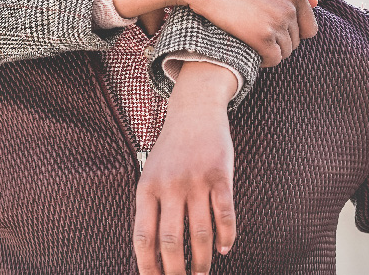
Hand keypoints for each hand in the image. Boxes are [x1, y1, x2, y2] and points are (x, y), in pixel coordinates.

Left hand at [133, 62, 235, 274]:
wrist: (193, 111)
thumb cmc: (171, 151)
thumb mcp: (151, 174)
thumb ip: (151, 207)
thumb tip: (152, 253)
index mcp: (146, 187)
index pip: (142, 235)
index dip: (148, 265)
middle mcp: (169, 185)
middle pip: (171, 240)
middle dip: (176, 271)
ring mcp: (195, 180)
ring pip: (199, 233)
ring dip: (202, 260)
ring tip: (202, 273)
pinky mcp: (219, 175)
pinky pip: (224, 214)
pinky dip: (226, 236)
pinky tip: (224, 248)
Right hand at [186, 0, 317, 66]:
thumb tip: (316, 3)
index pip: (309, 28)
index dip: (291, 32)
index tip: (271, 29)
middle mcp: (291, 8)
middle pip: (296, 42)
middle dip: (278, 42)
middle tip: (256, 36)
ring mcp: (277, 23)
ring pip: (285, 52)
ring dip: (270, 51)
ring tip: (251, 43)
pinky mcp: (262, 38)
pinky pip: (273, 59)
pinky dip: (263, 60)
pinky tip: (249, 51)